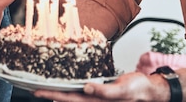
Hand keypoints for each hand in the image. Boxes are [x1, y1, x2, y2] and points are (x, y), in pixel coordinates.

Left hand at [34, 71, 165, 100]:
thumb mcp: (124, 89)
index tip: (37, 90)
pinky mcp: (100, 94)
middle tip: (33, 88)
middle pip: (67, 99)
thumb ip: (105, 91)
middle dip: (50, 94)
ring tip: (43, 87)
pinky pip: (82, 93)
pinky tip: (65, 86)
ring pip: (73, 98)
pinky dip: (71, 90)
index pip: (69, 99)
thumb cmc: (139, 89)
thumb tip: (87, 88)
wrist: (152, 90)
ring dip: (59, 93)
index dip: (52, 94)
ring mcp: (96, 99)